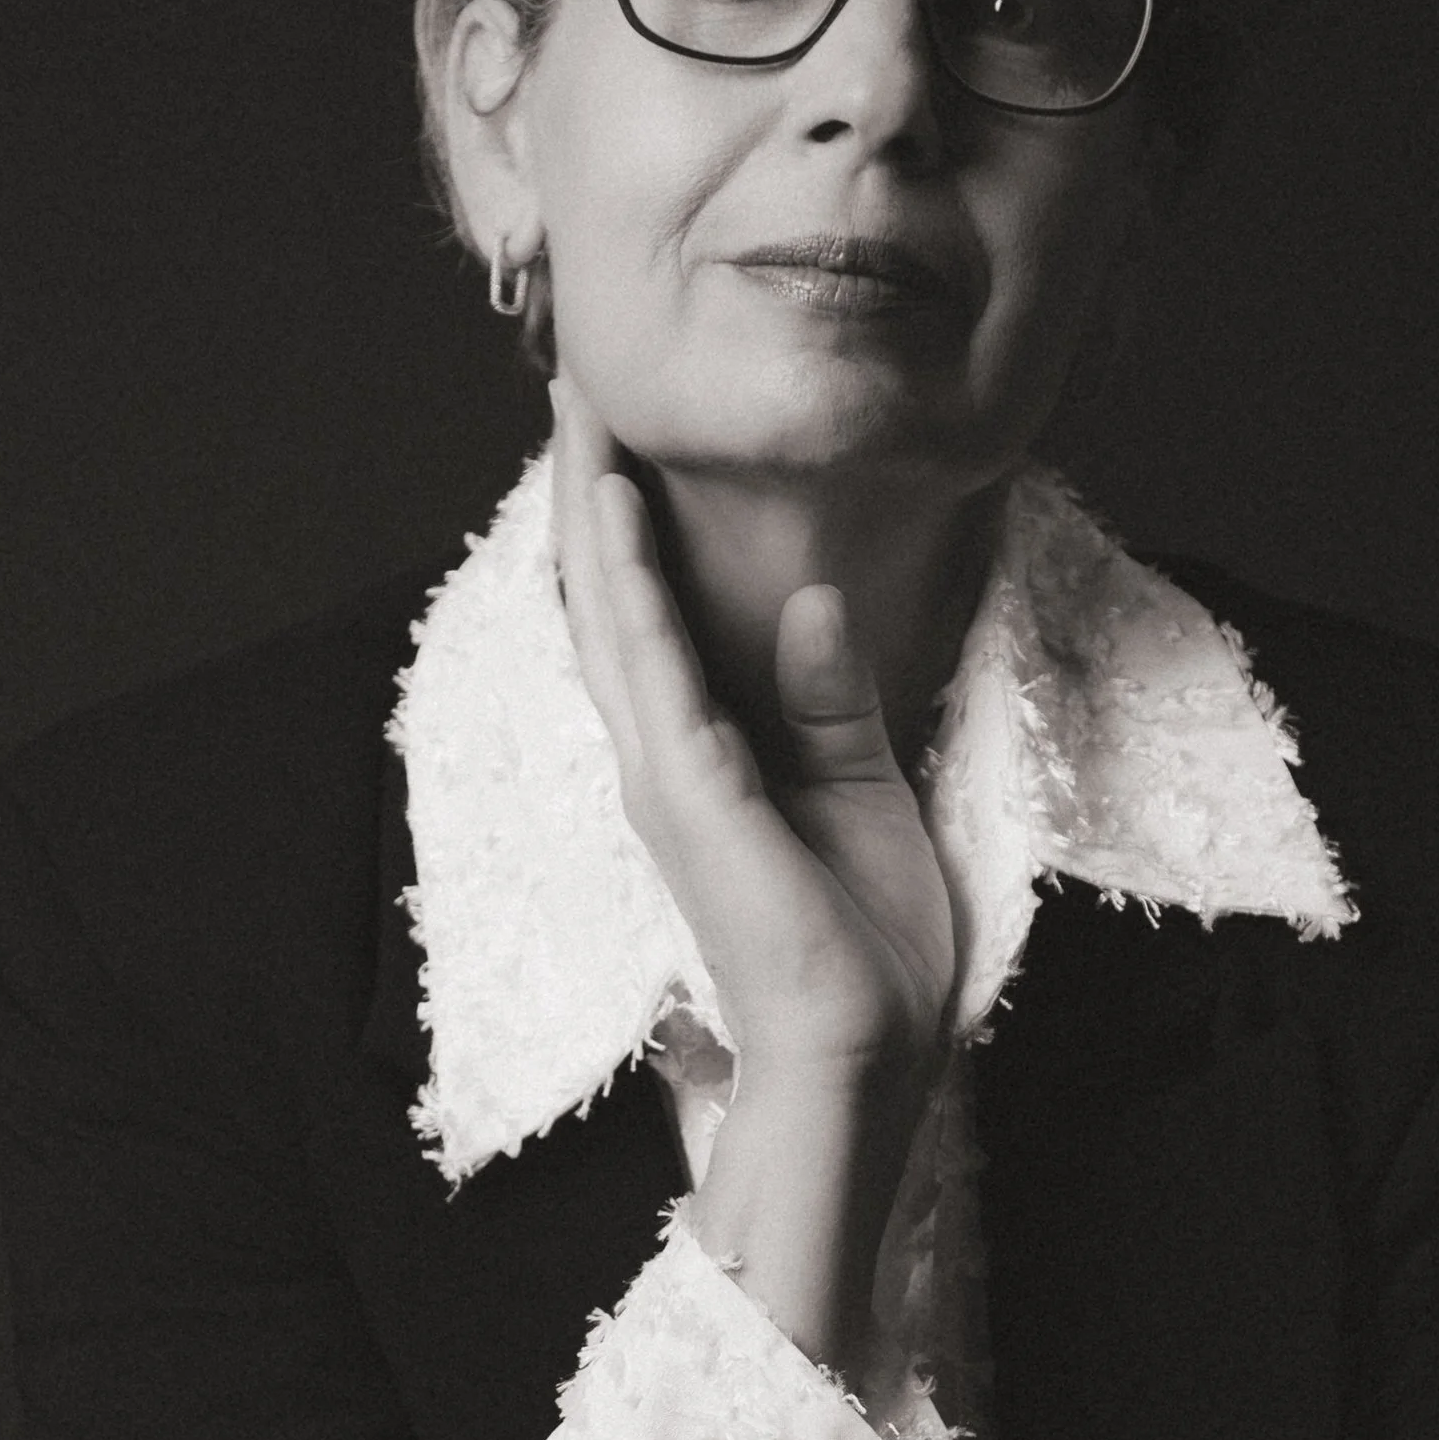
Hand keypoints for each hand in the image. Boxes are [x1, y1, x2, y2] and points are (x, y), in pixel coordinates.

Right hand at [550, 376, 955, 1091]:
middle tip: (575, 385)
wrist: (862, 1054)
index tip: (624, 436)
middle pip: (610, 599)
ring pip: (611, 614)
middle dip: (591, 490)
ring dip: (591, 509)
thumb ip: (833, 702)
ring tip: (578, 413)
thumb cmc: (862, 948)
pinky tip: (614, 513)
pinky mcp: (688, 794)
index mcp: (707, 759)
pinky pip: (650, 668)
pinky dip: (627, 585)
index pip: (655, 620)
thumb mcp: (863, 794)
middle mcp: (665, 758)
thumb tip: (816, 601)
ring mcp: (665, 774)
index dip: (632, 527)